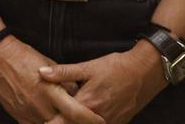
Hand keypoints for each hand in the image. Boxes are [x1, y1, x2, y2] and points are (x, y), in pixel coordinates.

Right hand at [0, 35, 102, 123]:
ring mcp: (27, 112)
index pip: (77, 112)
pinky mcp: (17, 116)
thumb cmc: (23, 56)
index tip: (102, 122)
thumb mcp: (49, 65)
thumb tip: (78, 94)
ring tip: (67, 121)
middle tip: (87, 123)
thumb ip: (65, 82)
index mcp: (50, 90)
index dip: (91, 120)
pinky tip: (51, 122)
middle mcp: (40, 105)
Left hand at [39, 41, 166, 123]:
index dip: (51, 122)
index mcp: (87, 104)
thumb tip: (41, 73)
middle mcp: (98, 118)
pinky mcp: (118, 123)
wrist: (144, 73)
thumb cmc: (115, 68)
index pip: (63, 121)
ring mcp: (110, 122)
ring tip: (62, 118)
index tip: (42, 120)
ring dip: (76, 122)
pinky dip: (89, 123)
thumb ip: (63, 72)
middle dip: (61, 123)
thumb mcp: (87, 67)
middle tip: (48, 119)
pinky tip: (82, 117)